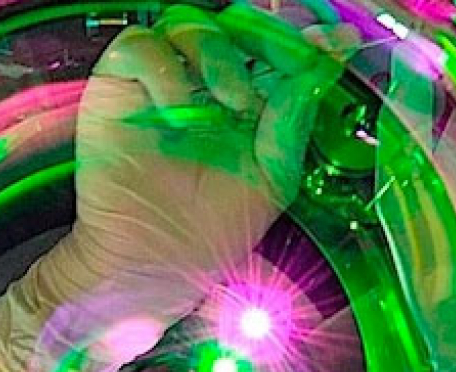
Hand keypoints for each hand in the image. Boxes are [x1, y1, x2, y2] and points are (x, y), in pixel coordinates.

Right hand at [0, 5, 359, 371]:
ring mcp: (162, 80)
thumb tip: (326, 62)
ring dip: (219, 53)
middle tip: (287, 62)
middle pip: (234, 22)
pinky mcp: (119, 86)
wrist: (157, 263)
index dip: (303, 40)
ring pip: (188, 23)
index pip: (274, 49)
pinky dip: (165, 69)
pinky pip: (139, 47)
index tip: (335, 45)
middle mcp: (204, 81)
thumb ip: (292, 120)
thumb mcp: (273, 176)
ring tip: (235, 102)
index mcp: (246, 99)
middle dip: (267, 36)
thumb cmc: (214, 227)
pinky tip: (180, 111)